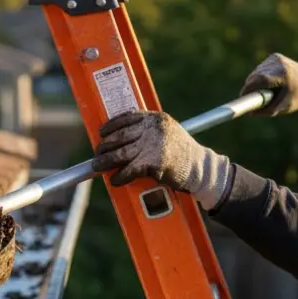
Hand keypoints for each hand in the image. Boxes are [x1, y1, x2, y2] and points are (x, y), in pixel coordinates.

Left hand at [92, 110, 233, 207]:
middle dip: (104, 146)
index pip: (126, 118)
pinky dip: (120, 176)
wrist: (200, 168)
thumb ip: (147, 130)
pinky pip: (130, 170)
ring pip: (120, 154)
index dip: (110, 126)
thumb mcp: (167, 132)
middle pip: (120, 137)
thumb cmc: (181, 152)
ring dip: (106, 161)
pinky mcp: (154, 163)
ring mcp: (153, 145)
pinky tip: (115, 180)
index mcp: (155, 118)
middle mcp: (153, 129)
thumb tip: (120, 137)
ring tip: (97, 166)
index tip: (101, 132)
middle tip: (97, 153)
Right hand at [240, 53, 297, 115]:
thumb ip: (267, 110)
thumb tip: (249, 113)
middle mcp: (280, 63)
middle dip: (250, 88)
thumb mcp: (285, 107)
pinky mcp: (275, 57)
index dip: (248, 88)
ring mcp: (277, 58)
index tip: (242, 97)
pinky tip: (269, 83)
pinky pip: (260, 69)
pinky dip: (260, 77)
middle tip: (250, 99)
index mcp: (284, 75)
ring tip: (265, 92)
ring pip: (256, 72)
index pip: (261, 80)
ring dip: (255, 82)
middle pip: (256, 76)